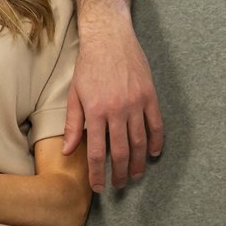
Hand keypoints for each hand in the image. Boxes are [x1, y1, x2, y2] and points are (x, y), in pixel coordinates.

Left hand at [63, 18, 164, 192]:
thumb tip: (69, 151)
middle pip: (121, 151)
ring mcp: (136, 103)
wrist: (110, 37)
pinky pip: (156, 124)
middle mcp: (118, 110)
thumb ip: (74, 124)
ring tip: (134, 175)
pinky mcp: (150, 95)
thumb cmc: (89, 66)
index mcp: (96, 112)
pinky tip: (153, 153)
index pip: (97, 152)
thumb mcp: (75, 94)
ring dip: (137, 162)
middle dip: (119, 173)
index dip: (98, 173)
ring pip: (140, 142)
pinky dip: (156, 141)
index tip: (98, 187)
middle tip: (118, 185)